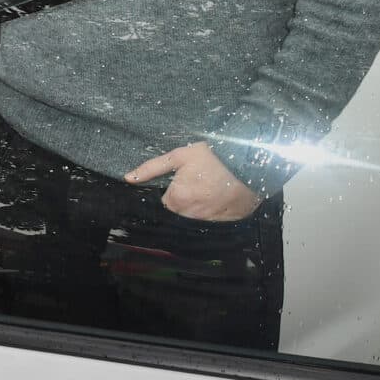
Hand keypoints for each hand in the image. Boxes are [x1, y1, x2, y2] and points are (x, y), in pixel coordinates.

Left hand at [125, 143, 260, 220]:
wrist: (250, 167)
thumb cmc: (213, 158)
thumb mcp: (180, 156)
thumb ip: (152, 168)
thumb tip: (128, 178)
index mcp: (175, 200)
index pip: (167, 198)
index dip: (176, 186)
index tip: (188, 176)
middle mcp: (188, 215)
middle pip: (180, 207)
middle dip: (187, 195)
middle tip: (202, 179)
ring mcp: (207, 221)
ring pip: (195, 213)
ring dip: (200, 202)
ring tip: (212, 186)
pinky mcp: (222, 222)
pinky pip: (211, 218)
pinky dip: (214, 208)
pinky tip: (221, 195)